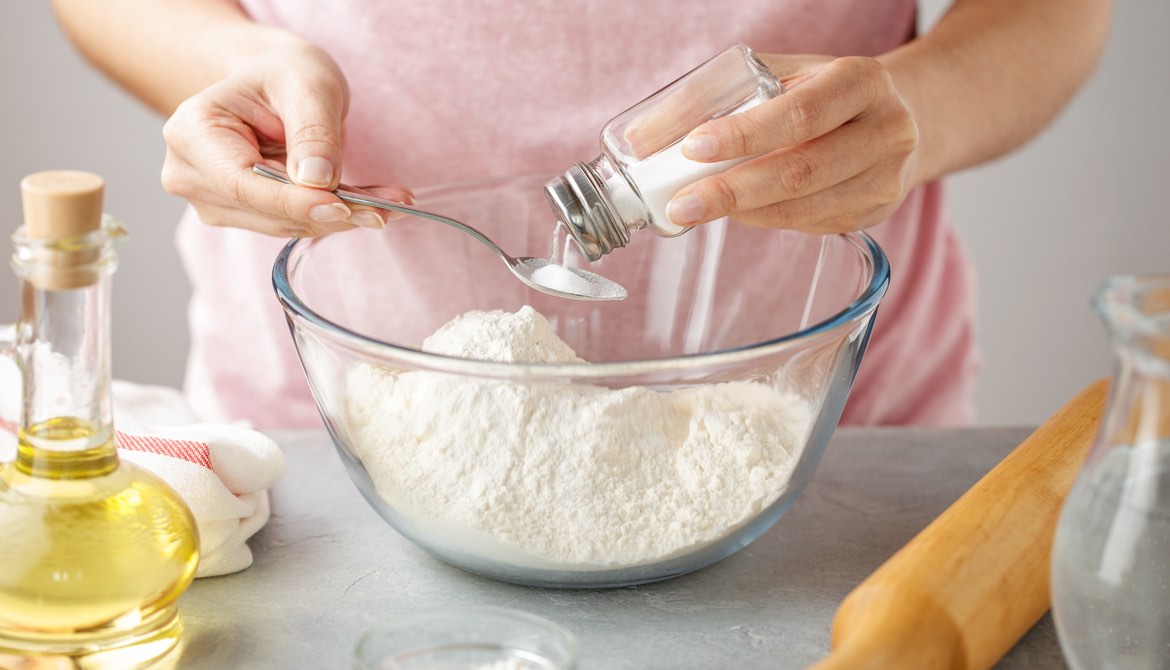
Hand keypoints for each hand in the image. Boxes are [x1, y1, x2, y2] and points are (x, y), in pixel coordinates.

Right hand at [160, 42, 411, 236]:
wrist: (275, 83)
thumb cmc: (284, 74)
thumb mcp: (307, 85)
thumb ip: (313, 131)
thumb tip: (318, 181)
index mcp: (193, 132)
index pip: (243, 184)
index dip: (294, 202)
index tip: (343, 207)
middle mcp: (191, 174)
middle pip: (267, 212)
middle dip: (333, 211)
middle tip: (392, 205)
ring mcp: (214, 200)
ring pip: (286, 225)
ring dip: (342, 216)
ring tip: (391, 201)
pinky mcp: (244, 216)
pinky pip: (296, 224)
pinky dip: (335, 215)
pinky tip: (370, 203)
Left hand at [665, 55, 918, 233]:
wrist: (899, 117)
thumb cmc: (822, 93)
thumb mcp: (783, 74)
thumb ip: (719, 95)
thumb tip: (641, 139)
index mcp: (860, 81)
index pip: (799, 114)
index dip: (744, 136)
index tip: (693, 149)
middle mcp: (885, 130)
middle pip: (802, 171)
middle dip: (732, 191)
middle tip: (681, 204)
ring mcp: (885, 179)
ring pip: (805, 208)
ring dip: (743, 213)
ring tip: (695, 210)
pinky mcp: (876, 214)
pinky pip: (810, 225)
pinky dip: (765, 220)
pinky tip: (737, 212)